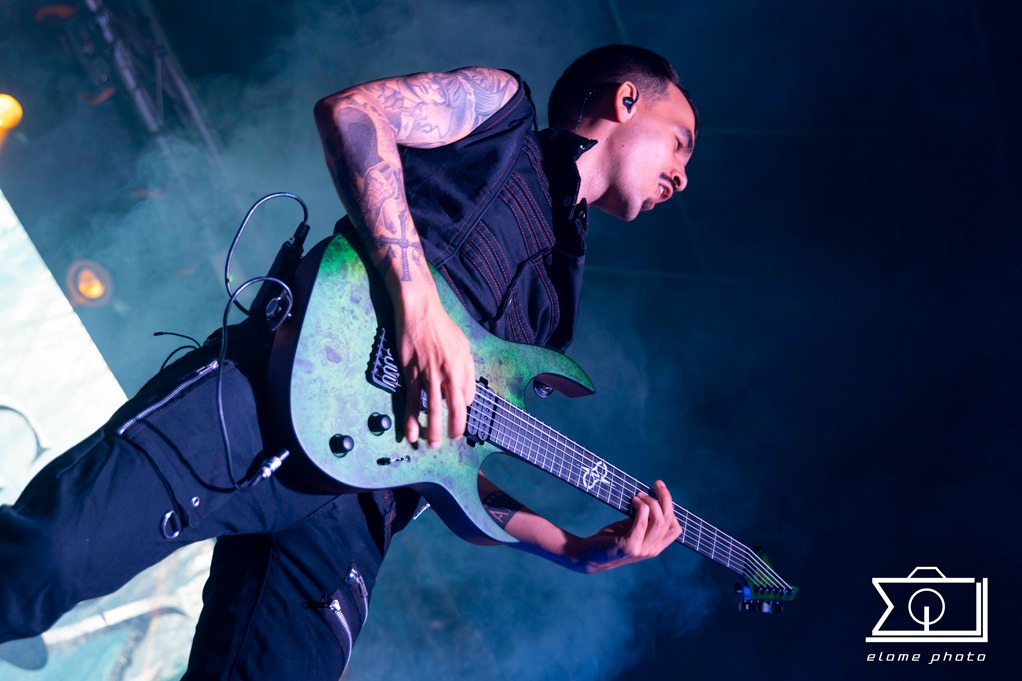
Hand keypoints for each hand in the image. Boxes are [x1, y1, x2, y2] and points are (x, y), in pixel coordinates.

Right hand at [393, 284, 475, 447]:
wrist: (420, 310)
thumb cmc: (441, 326)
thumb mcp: (463, 344)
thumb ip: (465, 367)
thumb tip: (465, 390)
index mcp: (464, 366)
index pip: (468, 396)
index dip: (464, 408)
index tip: (458, 414)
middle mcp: (449, 373)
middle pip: (455, 407)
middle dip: (455, 427)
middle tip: (452, 439)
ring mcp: (429, 375)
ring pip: (433, 408)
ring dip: (432, 429)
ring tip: (432, 444)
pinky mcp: (411, 374)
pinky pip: (412, 401)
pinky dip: (411, 419)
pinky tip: (411, 432)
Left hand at [569, 481, 681, 572]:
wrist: (589, 556)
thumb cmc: (610, 540)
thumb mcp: (631, 530)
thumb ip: (643, 521)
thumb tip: (650, 500)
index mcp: (655, 547)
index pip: (675, 529)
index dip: (671, 509)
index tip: (662, 493)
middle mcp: (652, 550)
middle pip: (668, 521)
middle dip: (665, 498)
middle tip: (657, 484)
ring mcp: (641, 549)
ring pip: (658, 520)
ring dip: (650, 502)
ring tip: (638, 495)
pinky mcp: (629, 546)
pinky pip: (642, 521)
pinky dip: (640, 507)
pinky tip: (633, 501)